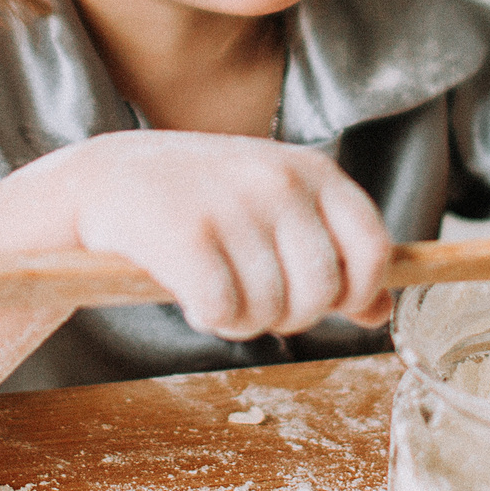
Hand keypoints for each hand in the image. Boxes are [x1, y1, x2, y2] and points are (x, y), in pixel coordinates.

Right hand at [32, 131, 393, 338]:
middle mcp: (278, 182)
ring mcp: (233, 206)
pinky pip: (223, 313)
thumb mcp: (276, 208)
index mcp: (312, 170)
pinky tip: (190, 292)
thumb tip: (382, 310)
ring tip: (217, 289)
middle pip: (319, 293)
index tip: (330, 304)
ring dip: (242, 320)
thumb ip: (333, 252)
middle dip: (289, 315)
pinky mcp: (185, 236)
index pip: (372, 247)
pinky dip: (208, 318)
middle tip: (254, 298)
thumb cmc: (202, 198)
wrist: (107, 177)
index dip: (357, 291)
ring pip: (270, 310)